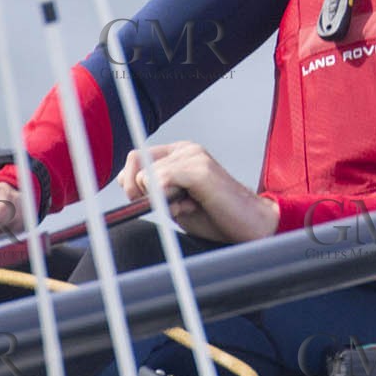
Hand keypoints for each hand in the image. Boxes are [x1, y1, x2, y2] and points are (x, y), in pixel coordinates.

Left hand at [117, 141, 278, 243]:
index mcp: (179, 154)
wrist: (250, 225)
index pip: (136, 157)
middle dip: (136, 191)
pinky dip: (167, 201)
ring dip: (160, 200)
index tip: (142, 202)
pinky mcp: (200, 169)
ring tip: (187, 207)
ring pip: (148, 176)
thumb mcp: (175, 202)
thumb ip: (153, 190)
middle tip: (162, 207)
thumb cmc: (215, 216)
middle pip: (135, 161)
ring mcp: (194, 157)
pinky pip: (162, 182)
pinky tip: (189, 207)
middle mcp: (185, 150)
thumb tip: (124, 181)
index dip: (130, 183)